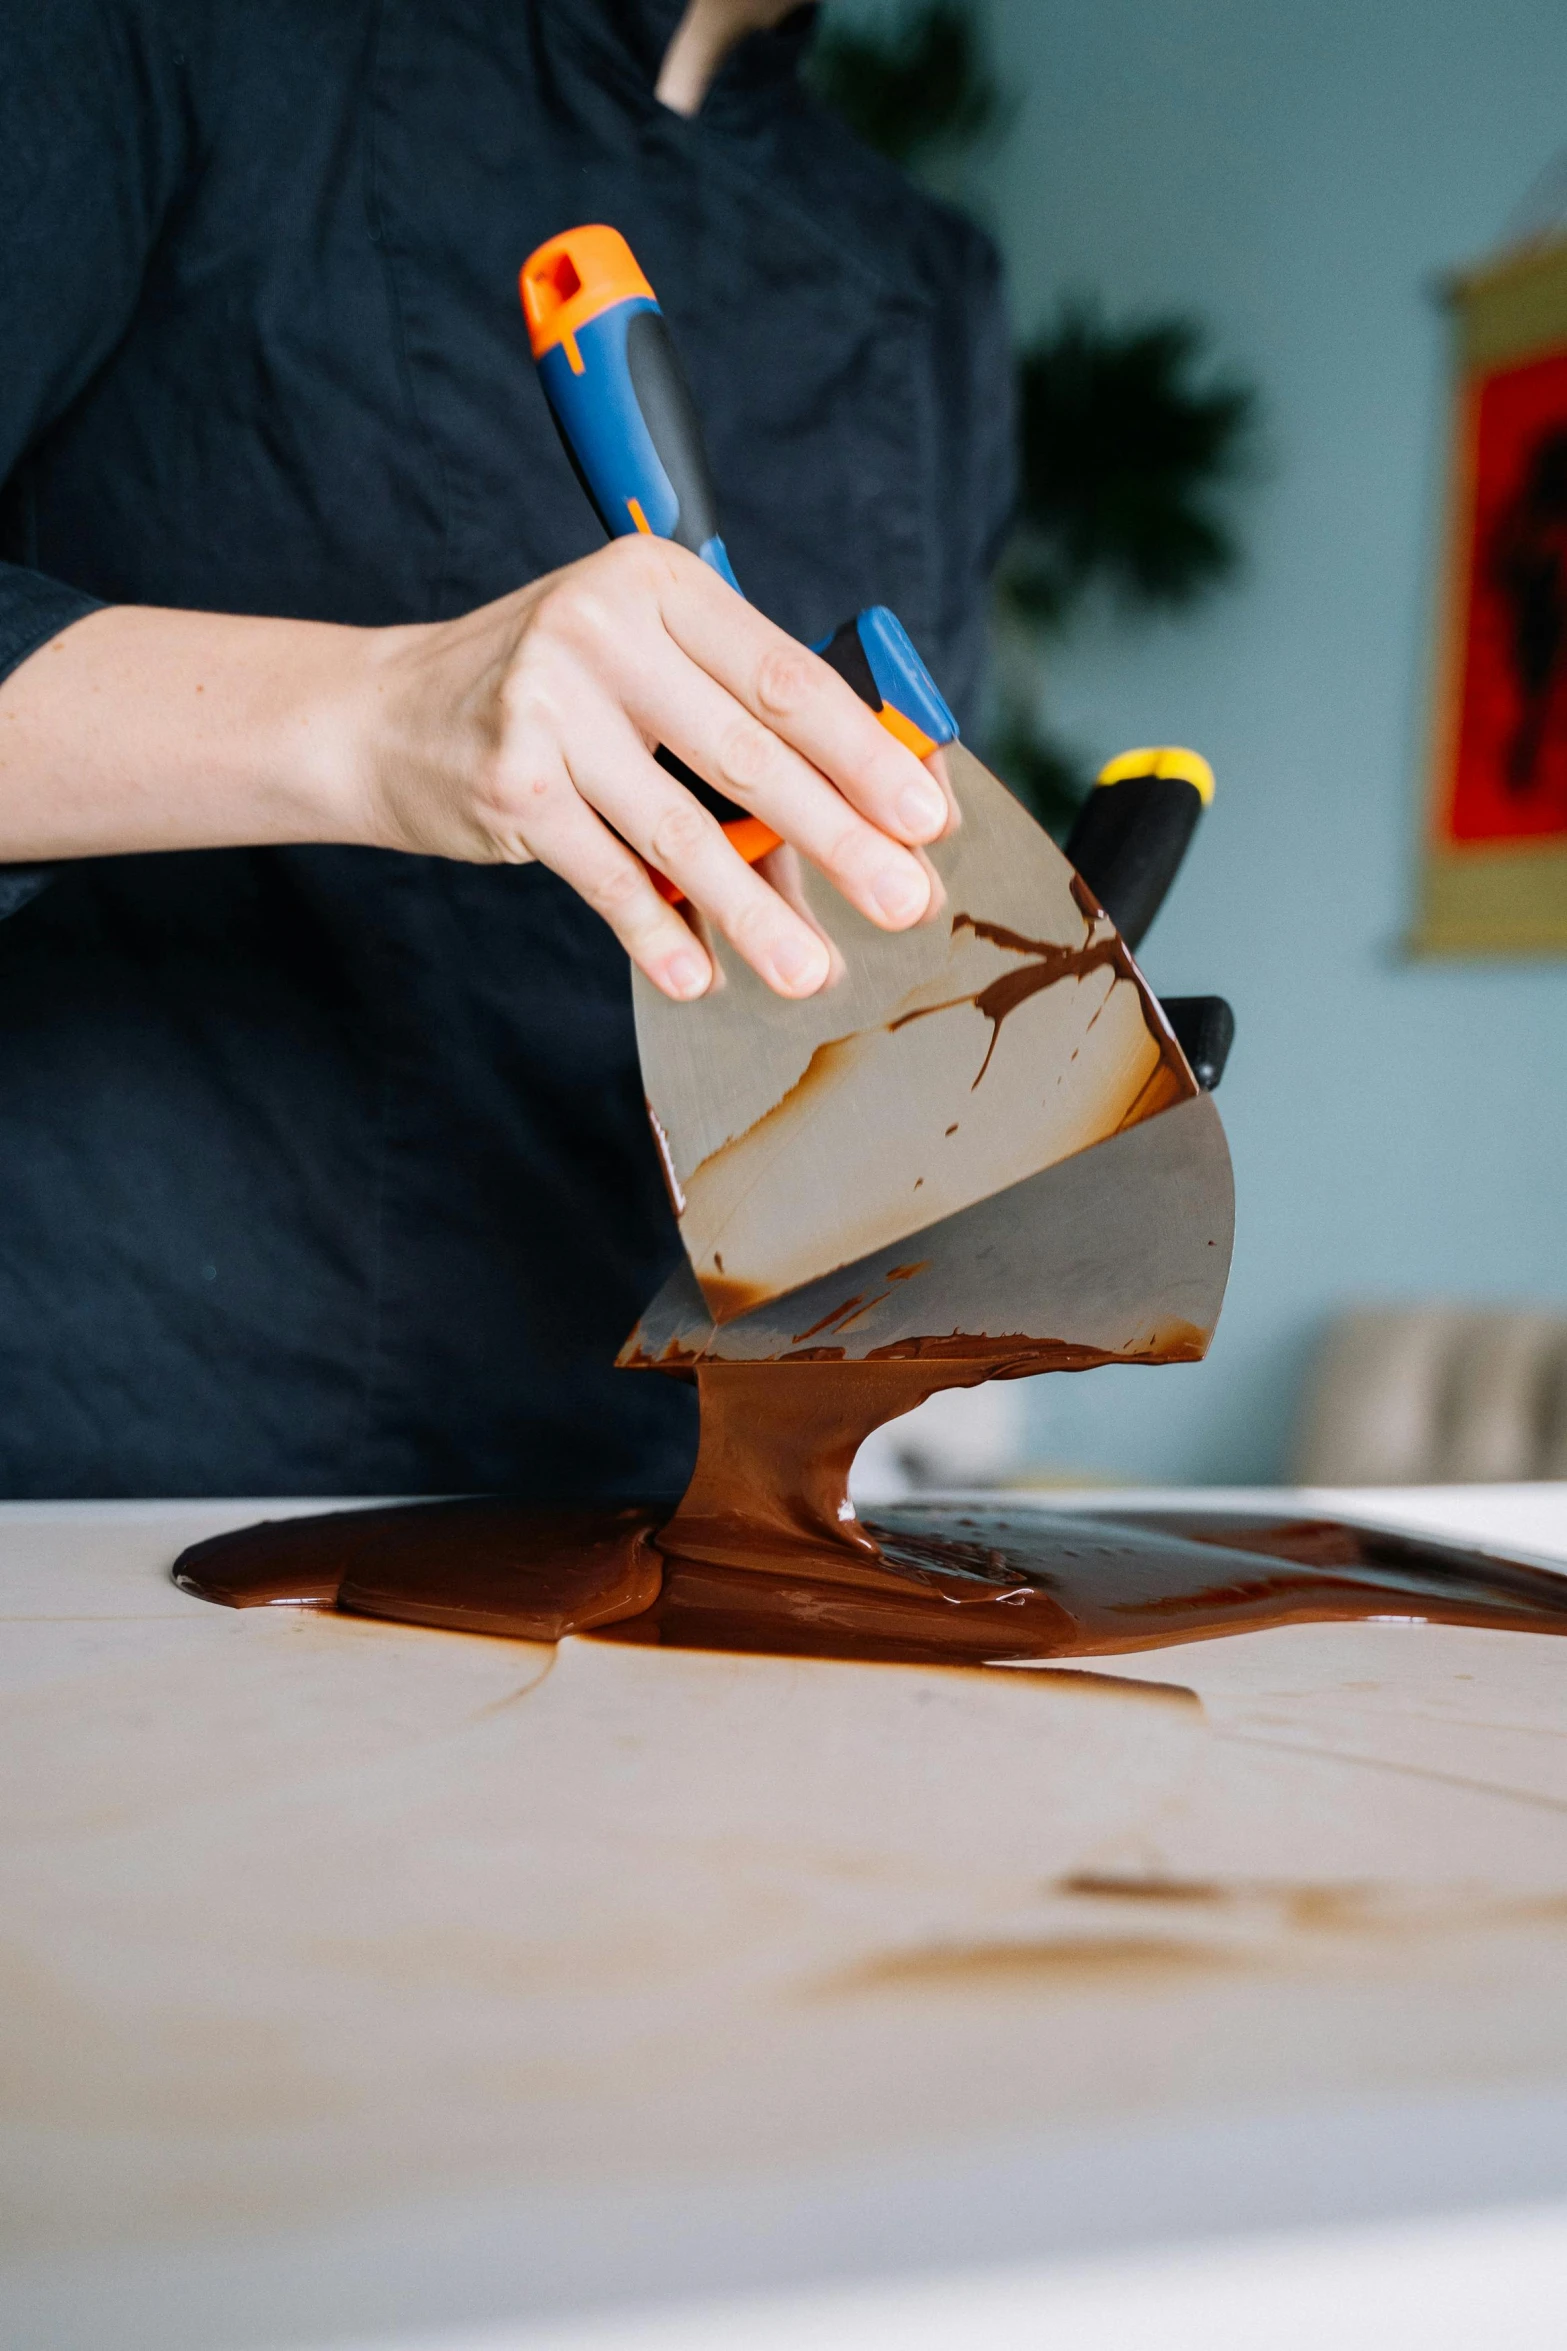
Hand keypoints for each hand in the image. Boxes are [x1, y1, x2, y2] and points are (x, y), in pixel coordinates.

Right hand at [358, 537, 954, 999]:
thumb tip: (866, 804)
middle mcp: (602, 631)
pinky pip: (606, 876)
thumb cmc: (548, 689)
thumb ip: (735, 704)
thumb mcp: (641, 655)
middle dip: (840, 837)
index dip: (867, 753)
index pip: (786, 677)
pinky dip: (657, 932)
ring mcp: (548, 707)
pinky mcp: (510, 785)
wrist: (385, 715)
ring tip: (810, 968)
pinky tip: (700, 974)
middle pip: (750, 753)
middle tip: (903, 899)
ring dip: (755, 911)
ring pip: (681, 829)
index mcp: (658, 584)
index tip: (924, 815)